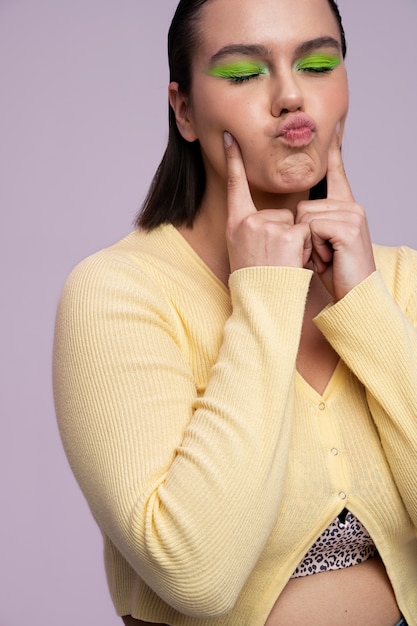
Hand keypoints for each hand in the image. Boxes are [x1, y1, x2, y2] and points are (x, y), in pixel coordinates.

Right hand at [224, 132, 311, 272]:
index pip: (235, 187)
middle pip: (280, 213)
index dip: (234, 162)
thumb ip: (253, 229)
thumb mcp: (243, 251)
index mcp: (236, 225)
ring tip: (282, 263)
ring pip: (295, 222)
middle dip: (286, 235)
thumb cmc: (256, 282)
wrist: (262, 304)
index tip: (230, 139)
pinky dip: (305, 249)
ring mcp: (265, 227)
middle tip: (274, 260)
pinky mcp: (285, 234)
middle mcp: (247, 222)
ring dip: (296, 243)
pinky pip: (305, 231)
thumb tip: (271, 218)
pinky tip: (291, 263)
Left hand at [296, 133, 375, 300]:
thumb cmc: (336, 271)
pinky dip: (315, 247)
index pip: (337, 174)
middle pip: (302, 206)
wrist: (355, 293)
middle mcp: (351, 206)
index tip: (333, 130)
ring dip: (308, 243)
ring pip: (304, 217)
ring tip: (326, 256)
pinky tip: (329, 257)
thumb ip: (314, 224)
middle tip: (322, 254)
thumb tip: (297, 213)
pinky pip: (312, 228)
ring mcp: (352, 215)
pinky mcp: (348, 227)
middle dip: (304, 235)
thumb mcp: (322, 243)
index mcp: (345, 207)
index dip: (333, 152)